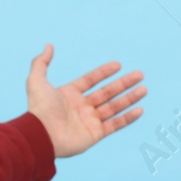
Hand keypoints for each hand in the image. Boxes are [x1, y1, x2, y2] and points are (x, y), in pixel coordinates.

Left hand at [25, 44, 145, 157]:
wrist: (41, 134)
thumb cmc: (39, 108)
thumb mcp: (36, 81)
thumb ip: (41, 62)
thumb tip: (49, 46)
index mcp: (69, 95)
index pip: (91, 80)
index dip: (104, 72)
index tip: (118, 64)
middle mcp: (81, 107)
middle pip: (107, 92)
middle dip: (124, 84)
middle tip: (140, 75)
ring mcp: (89, 121)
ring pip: (114, 107)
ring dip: (129, 98)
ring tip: (144, 89)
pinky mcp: (95, 135)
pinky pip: (115, 125)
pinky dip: (128, 118)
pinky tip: (140, 109)